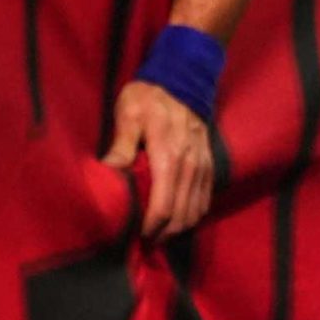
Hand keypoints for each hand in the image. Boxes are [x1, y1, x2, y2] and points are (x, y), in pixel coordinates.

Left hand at [104, 78, 215, 237]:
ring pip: (195, 210)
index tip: (135, 235)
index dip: (150, 227)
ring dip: (179, 227)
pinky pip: (206, 199)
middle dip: (164, 233)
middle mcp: (190, 164)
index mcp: (169, 155)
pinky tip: (180, 218)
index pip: (164, 206)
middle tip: (144, 240)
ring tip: (160, 233)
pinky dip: (194, 214)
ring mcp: (203, 165)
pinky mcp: (210, 164)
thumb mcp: (129, 113)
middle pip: (181, 215)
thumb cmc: (149, 97)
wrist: (183, 79)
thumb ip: (122, 145)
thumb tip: (109, 173)